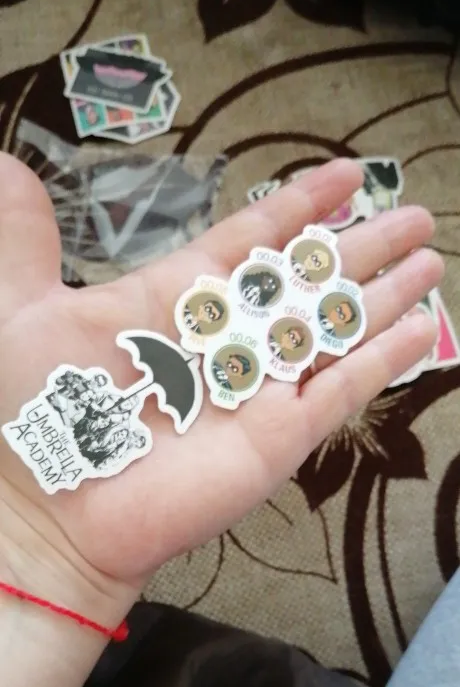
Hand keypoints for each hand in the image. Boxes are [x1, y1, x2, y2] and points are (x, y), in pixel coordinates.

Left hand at [0, 154, 442, 626]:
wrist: (45, 513)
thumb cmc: (27, 411)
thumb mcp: (18, 307)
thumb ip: (25, 238)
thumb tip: (13, 172)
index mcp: (173, 299)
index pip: (249, 242)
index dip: (298, 207)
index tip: (345, 175)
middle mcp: (223, 341)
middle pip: (307, 283)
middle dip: (360, 247)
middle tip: (415, 214)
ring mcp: (255, 390)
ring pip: (332, 330)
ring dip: (382, 296)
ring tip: (431, 258)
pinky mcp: (277, 437)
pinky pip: (341, 390)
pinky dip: (382, 359)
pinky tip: (420, 330)